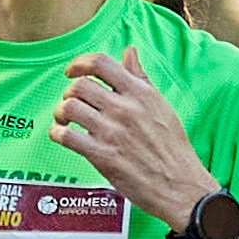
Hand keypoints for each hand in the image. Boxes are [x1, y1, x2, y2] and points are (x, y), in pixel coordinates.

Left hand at [50, 48, 213, 221]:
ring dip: (60, 113)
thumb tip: (129, 52)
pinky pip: (66, 137)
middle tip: (71, 103)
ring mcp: (112, 132)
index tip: (72, 71)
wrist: (181, 186)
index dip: (79, 63)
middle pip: (79, 85)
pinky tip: (62, 136)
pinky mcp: (102, 156)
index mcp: (139, 93)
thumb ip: (141, 79)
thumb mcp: (161, 106)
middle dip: (69, 93)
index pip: (101, 64)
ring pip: (69, 108)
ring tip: (65, 120)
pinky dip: (57, 133)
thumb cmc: (173, 150)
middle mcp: (124, 109)